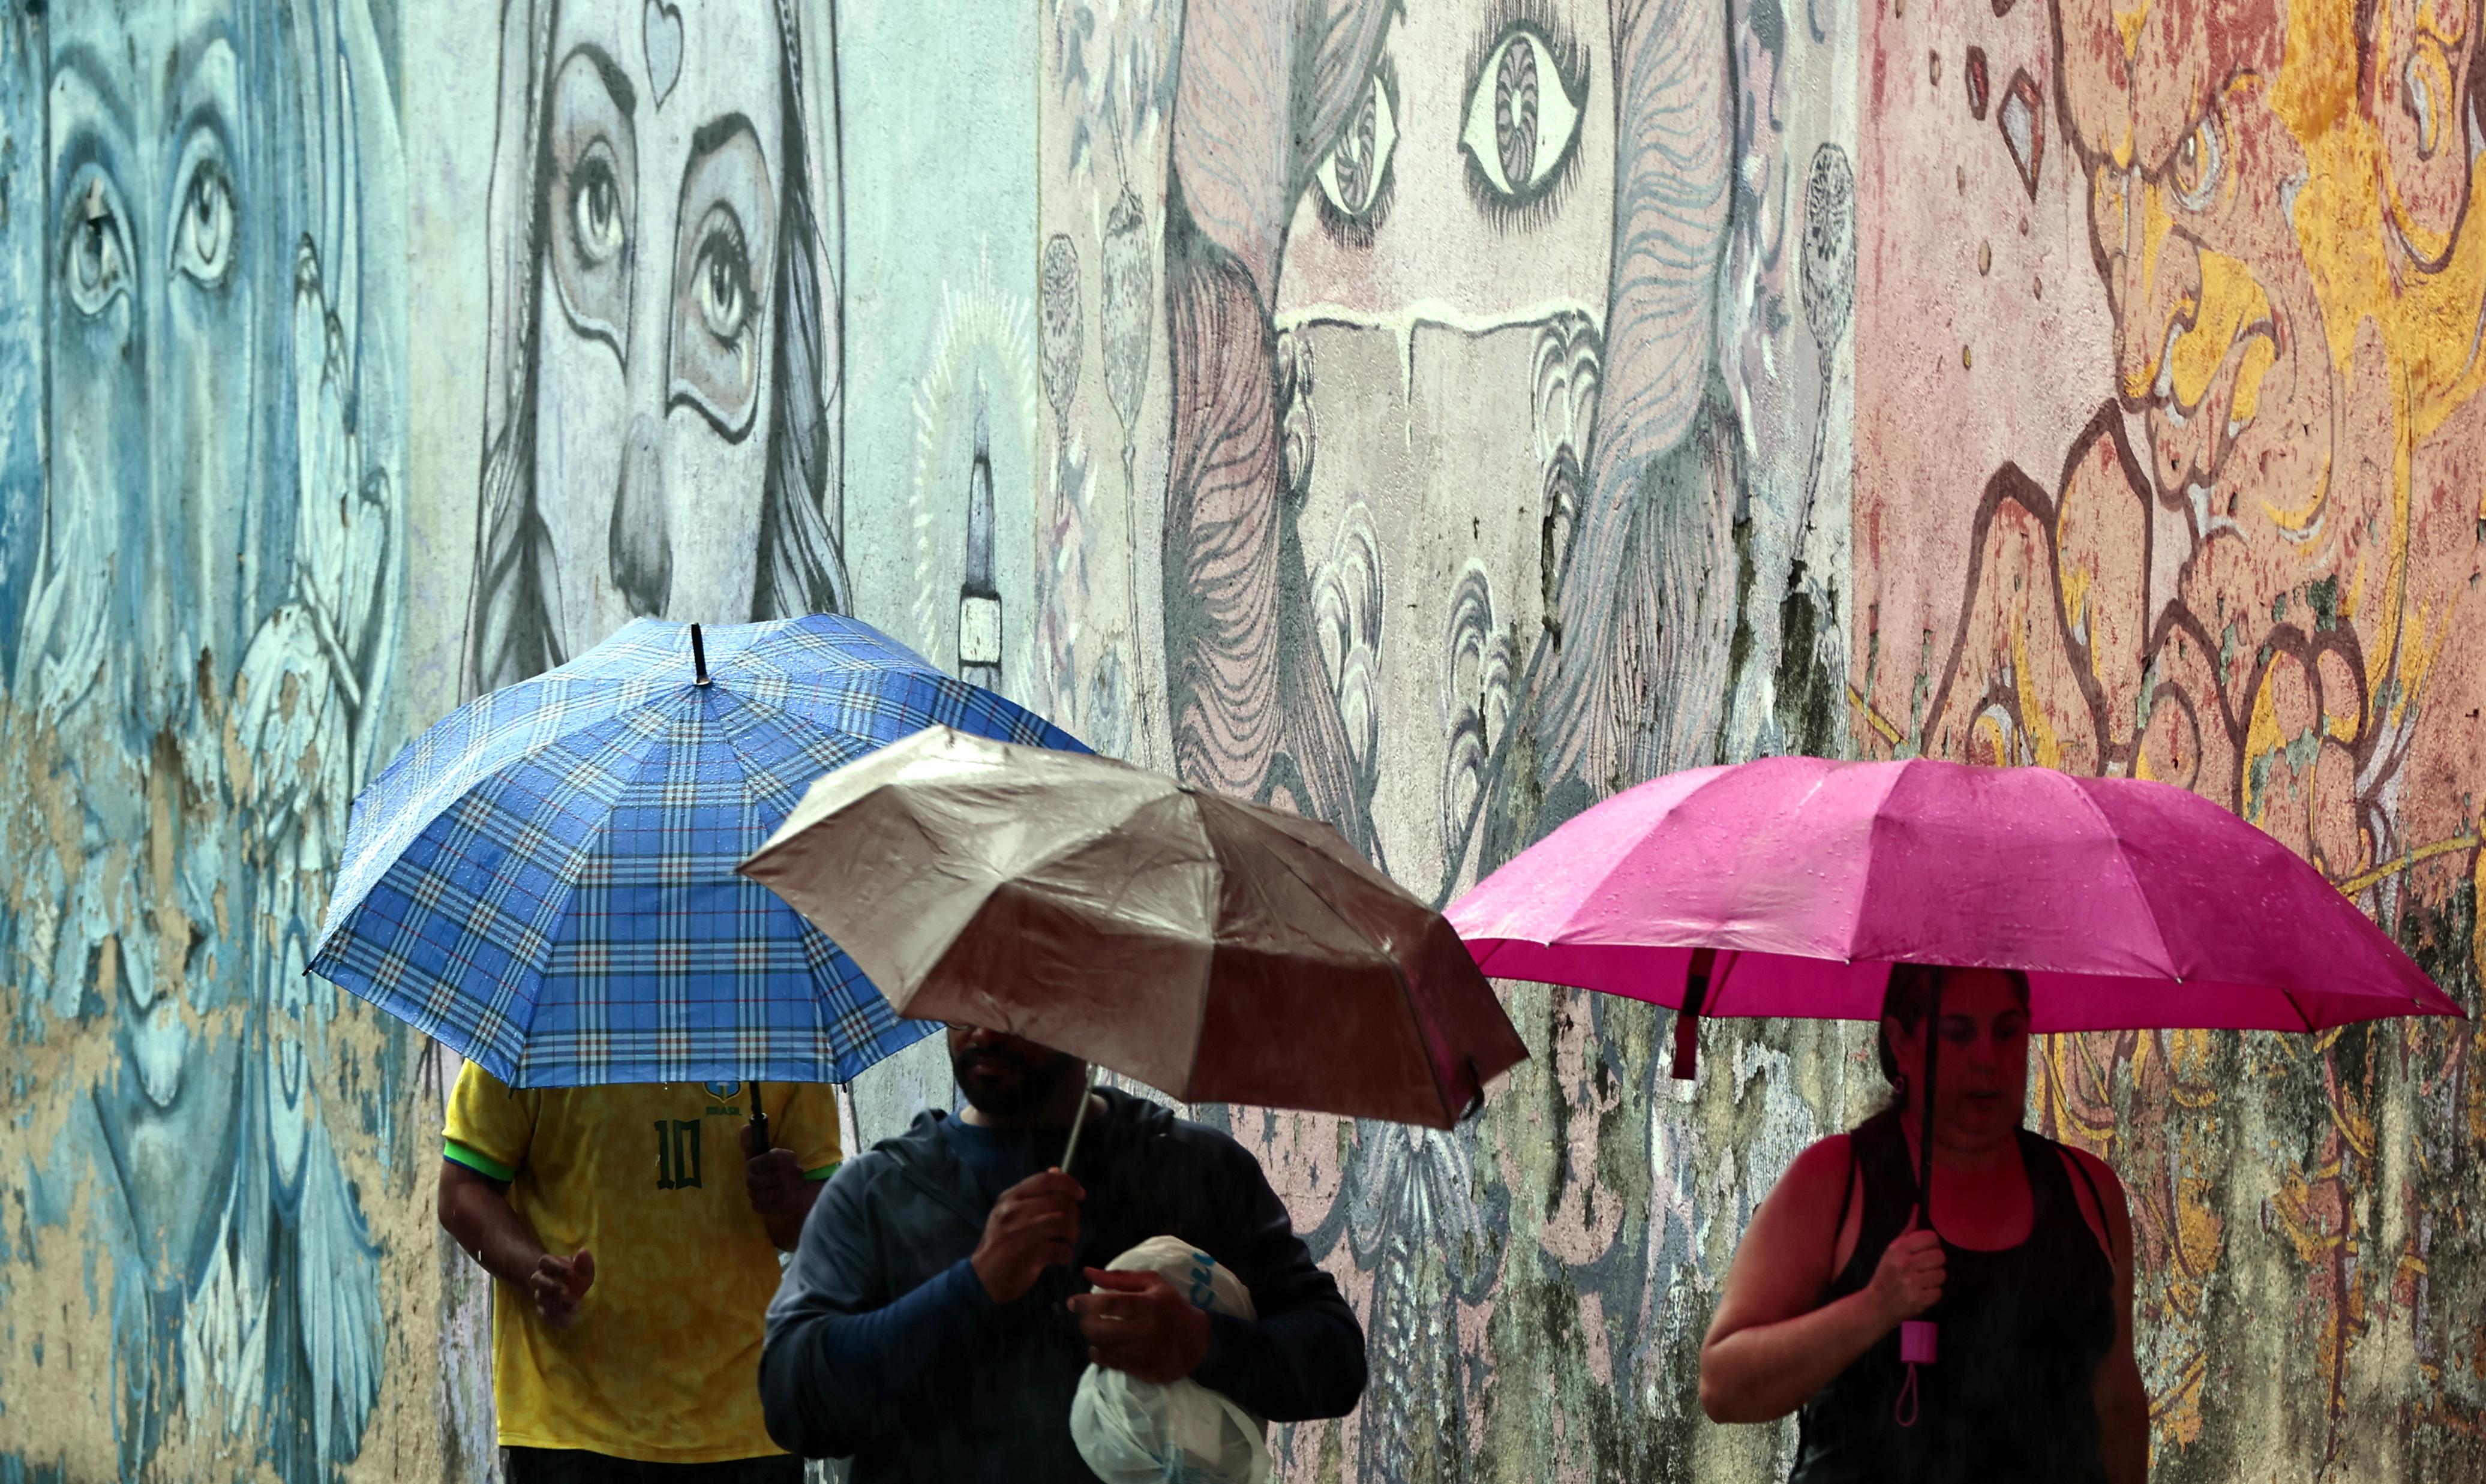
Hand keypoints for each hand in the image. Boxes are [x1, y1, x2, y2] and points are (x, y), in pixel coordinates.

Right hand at [528, 1248, 593, 1328]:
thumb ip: (583, 1262)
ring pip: (540, 1298)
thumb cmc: (574, 1276)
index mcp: (548, 1265)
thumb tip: (583, 1251)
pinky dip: (555, 1318)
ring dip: (554, 1302)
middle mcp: (540, 1279)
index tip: (571, 1272)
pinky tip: (568, 1321)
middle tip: (566, 1291)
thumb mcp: (582, 1268)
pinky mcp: (543, 1309)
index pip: (545, 1261)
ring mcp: (540, 1294)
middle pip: (536, 1279)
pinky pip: (544, 1314)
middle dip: (551, 1285)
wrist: (565, 1290)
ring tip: (573, 1305)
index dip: (556, 1266)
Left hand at [741, 1122, 805, 1216]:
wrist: (797, 1192)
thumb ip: (753, 1144)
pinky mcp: (788, 1206)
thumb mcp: (764, 1156)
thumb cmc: (775, 1171)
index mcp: (788, 1156)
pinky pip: (761, 1207)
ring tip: (760, 1191)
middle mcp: (792, 1172)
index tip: (753, 1166)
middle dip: (751, 1182)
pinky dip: (758, 1205)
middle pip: (755, 1181)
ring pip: (757, 1195)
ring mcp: (791, 1191)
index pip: (766, 1159)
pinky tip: (764, 1200)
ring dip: (754, 1194)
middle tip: (757, 1182)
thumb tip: (745, 1128)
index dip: (753, 1165)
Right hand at [971, 1169, 1083, 1302]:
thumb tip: (1058, 1170)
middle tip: (1070, 1227)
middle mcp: (1014, 1211)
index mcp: (1009, 1198)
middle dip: (1074, 1214)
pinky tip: (1060, 1257)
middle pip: (1060, 1202)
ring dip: (1073, 1234)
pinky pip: (1061, 1249)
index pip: (1046, 1180)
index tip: (1080, 1194)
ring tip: (1067, 1242)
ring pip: (1064, 1223)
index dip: (1069, 1184)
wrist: (982, 1279)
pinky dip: (1066, 1254)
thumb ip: (1035, 1193)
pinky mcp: (1029, 1254)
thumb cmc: (1001, 1244)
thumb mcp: (1011, 1213)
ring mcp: (1021, 1232)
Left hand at [1068, 1268, 1211, 1383]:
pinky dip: (1101, 1355)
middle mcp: (1145, 1330)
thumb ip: (1119, 1277)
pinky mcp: (1144, 1371)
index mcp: (1148, 1304)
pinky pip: (1111, 1365)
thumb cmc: (1172, 1306)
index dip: (1085, 1302)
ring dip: (1093, 1340)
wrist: (1198, 1340)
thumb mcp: (1152, 1283)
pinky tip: (1103, 1348)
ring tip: (1097, 1332)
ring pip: (1102, 1349)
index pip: (1108, 1303)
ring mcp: (1144, 1353)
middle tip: (1088, 1319)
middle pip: (1100, 1330)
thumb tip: (1088, 1272)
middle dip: (1086, 1323)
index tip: (1072, 1302)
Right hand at [1866, 1207, 1943, 1327]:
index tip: (1925, 1252)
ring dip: (1934, 1279)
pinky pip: (1939, 1292)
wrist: (1876, 1305)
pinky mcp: (1919, 1299)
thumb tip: (1918, 1208)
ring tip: (1922, 1281)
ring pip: (1942, 1274)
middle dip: (1934, 1263)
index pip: (1931, 1238)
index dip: (1932, 1245)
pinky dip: (1932, 1294)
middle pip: (1940, 1256)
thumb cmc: (1886, 1275)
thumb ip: (1908, 1231)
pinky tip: (1921, 1292)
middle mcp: (1905, 1264)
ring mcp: (1912, 1283)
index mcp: (1898, 1248)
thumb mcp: (1892, 1251)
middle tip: (1924, 1268)